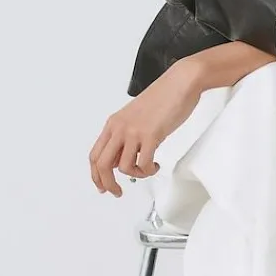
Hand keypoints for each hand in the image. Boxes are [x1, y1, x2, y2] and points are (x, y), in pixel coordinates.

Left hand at [89, 59, 200, 196]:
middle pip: (102, 164)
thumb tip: (123, 157)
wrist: (180, 83)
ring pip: (123, 167)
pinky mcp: (151, 135)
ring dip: (136, 175)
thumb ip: (126, 135)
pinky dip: (148, 171)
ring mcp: (134, 132)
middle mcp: (120, 128)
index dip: (96, 175)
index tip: (102, 186)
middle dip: (108, 183)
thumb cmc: (163, 97)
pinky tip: (155, 164)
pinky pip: (143, 164)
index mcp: (113, 123)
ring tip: (147, 169)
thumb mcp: (135, 116)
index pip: (95, 154)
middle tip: (117, 192)